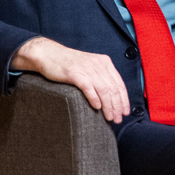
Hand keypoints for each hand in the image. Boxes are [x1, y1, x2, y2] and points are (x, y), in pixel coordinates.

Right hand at [11, 36, 130, 123]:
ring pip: (103, 90)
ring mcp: (87, 68)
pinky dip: (94, 99)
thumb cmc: (69, 64)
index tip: (125, 112)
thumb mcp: (90, 67)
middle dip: (117, 106)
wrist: (48, 54)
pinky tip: (97, 108)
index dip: (124, 100)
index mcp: (105, 62)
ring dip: (108, 106)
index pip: (119, 84)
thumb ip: (101, 77)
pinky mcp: (75, 73)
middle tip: (117, 119)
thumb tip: (112, 97)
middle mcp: (98, 64)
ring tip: (109, 117)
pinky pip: (89, 87)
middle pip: (113, 89)